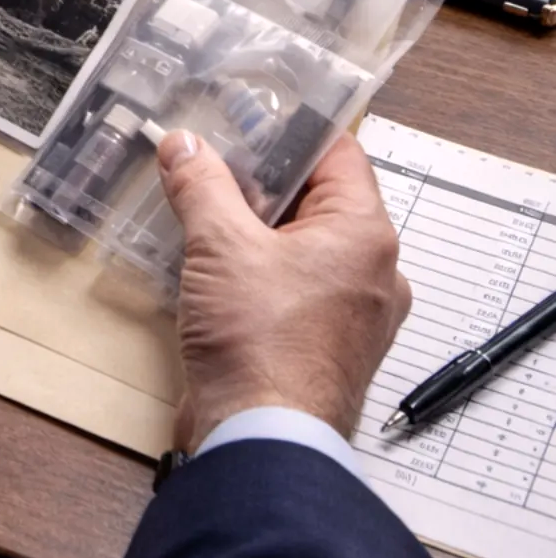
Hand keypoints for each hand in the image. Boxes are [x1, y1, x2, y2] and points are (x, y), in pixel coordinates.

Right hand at [156, 129, 410, 449]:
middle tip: (211, 161)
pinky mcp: (321, 346)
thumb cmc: (261, 346)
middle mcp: (371, 273)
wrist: (261, 441)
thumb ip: (202, 186)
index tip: (244, 117)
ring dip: (253, 230)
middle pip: (317, 201)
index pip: (338, 154)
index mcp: (365, 235)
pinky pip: (293, 290)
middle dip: (261, 181)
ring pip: (302, 248)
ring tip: (203, 212)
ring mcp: (349, 315)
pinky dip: (257, 273)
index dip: (290, 130)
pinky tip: (212, 270)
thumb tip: (185, 147)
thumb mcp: (220, 246)